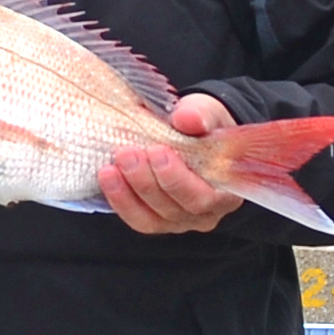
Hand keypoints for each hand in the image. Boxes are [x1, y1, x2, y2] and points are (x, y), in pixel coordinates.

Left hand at [102, 93, 244, 234]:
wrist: (188, 133)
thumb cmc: (204, 127)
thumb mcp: (207, 113)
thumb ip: (200, 115)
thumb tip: (186, 118)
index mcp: (227, 191)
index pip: (205, 197)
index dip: (178, 179)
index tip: (158, 150)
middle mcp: (205, 214)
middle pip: (176, 209)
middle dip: (147, 182)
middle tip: (127, 153)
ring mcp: (178, 221)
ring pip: (152, 219)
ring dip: (128, 192)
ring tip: (111, 167)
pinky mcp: (155, 221)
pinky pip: (136, 218)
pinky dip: (119, 200)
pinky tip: (107, 177)